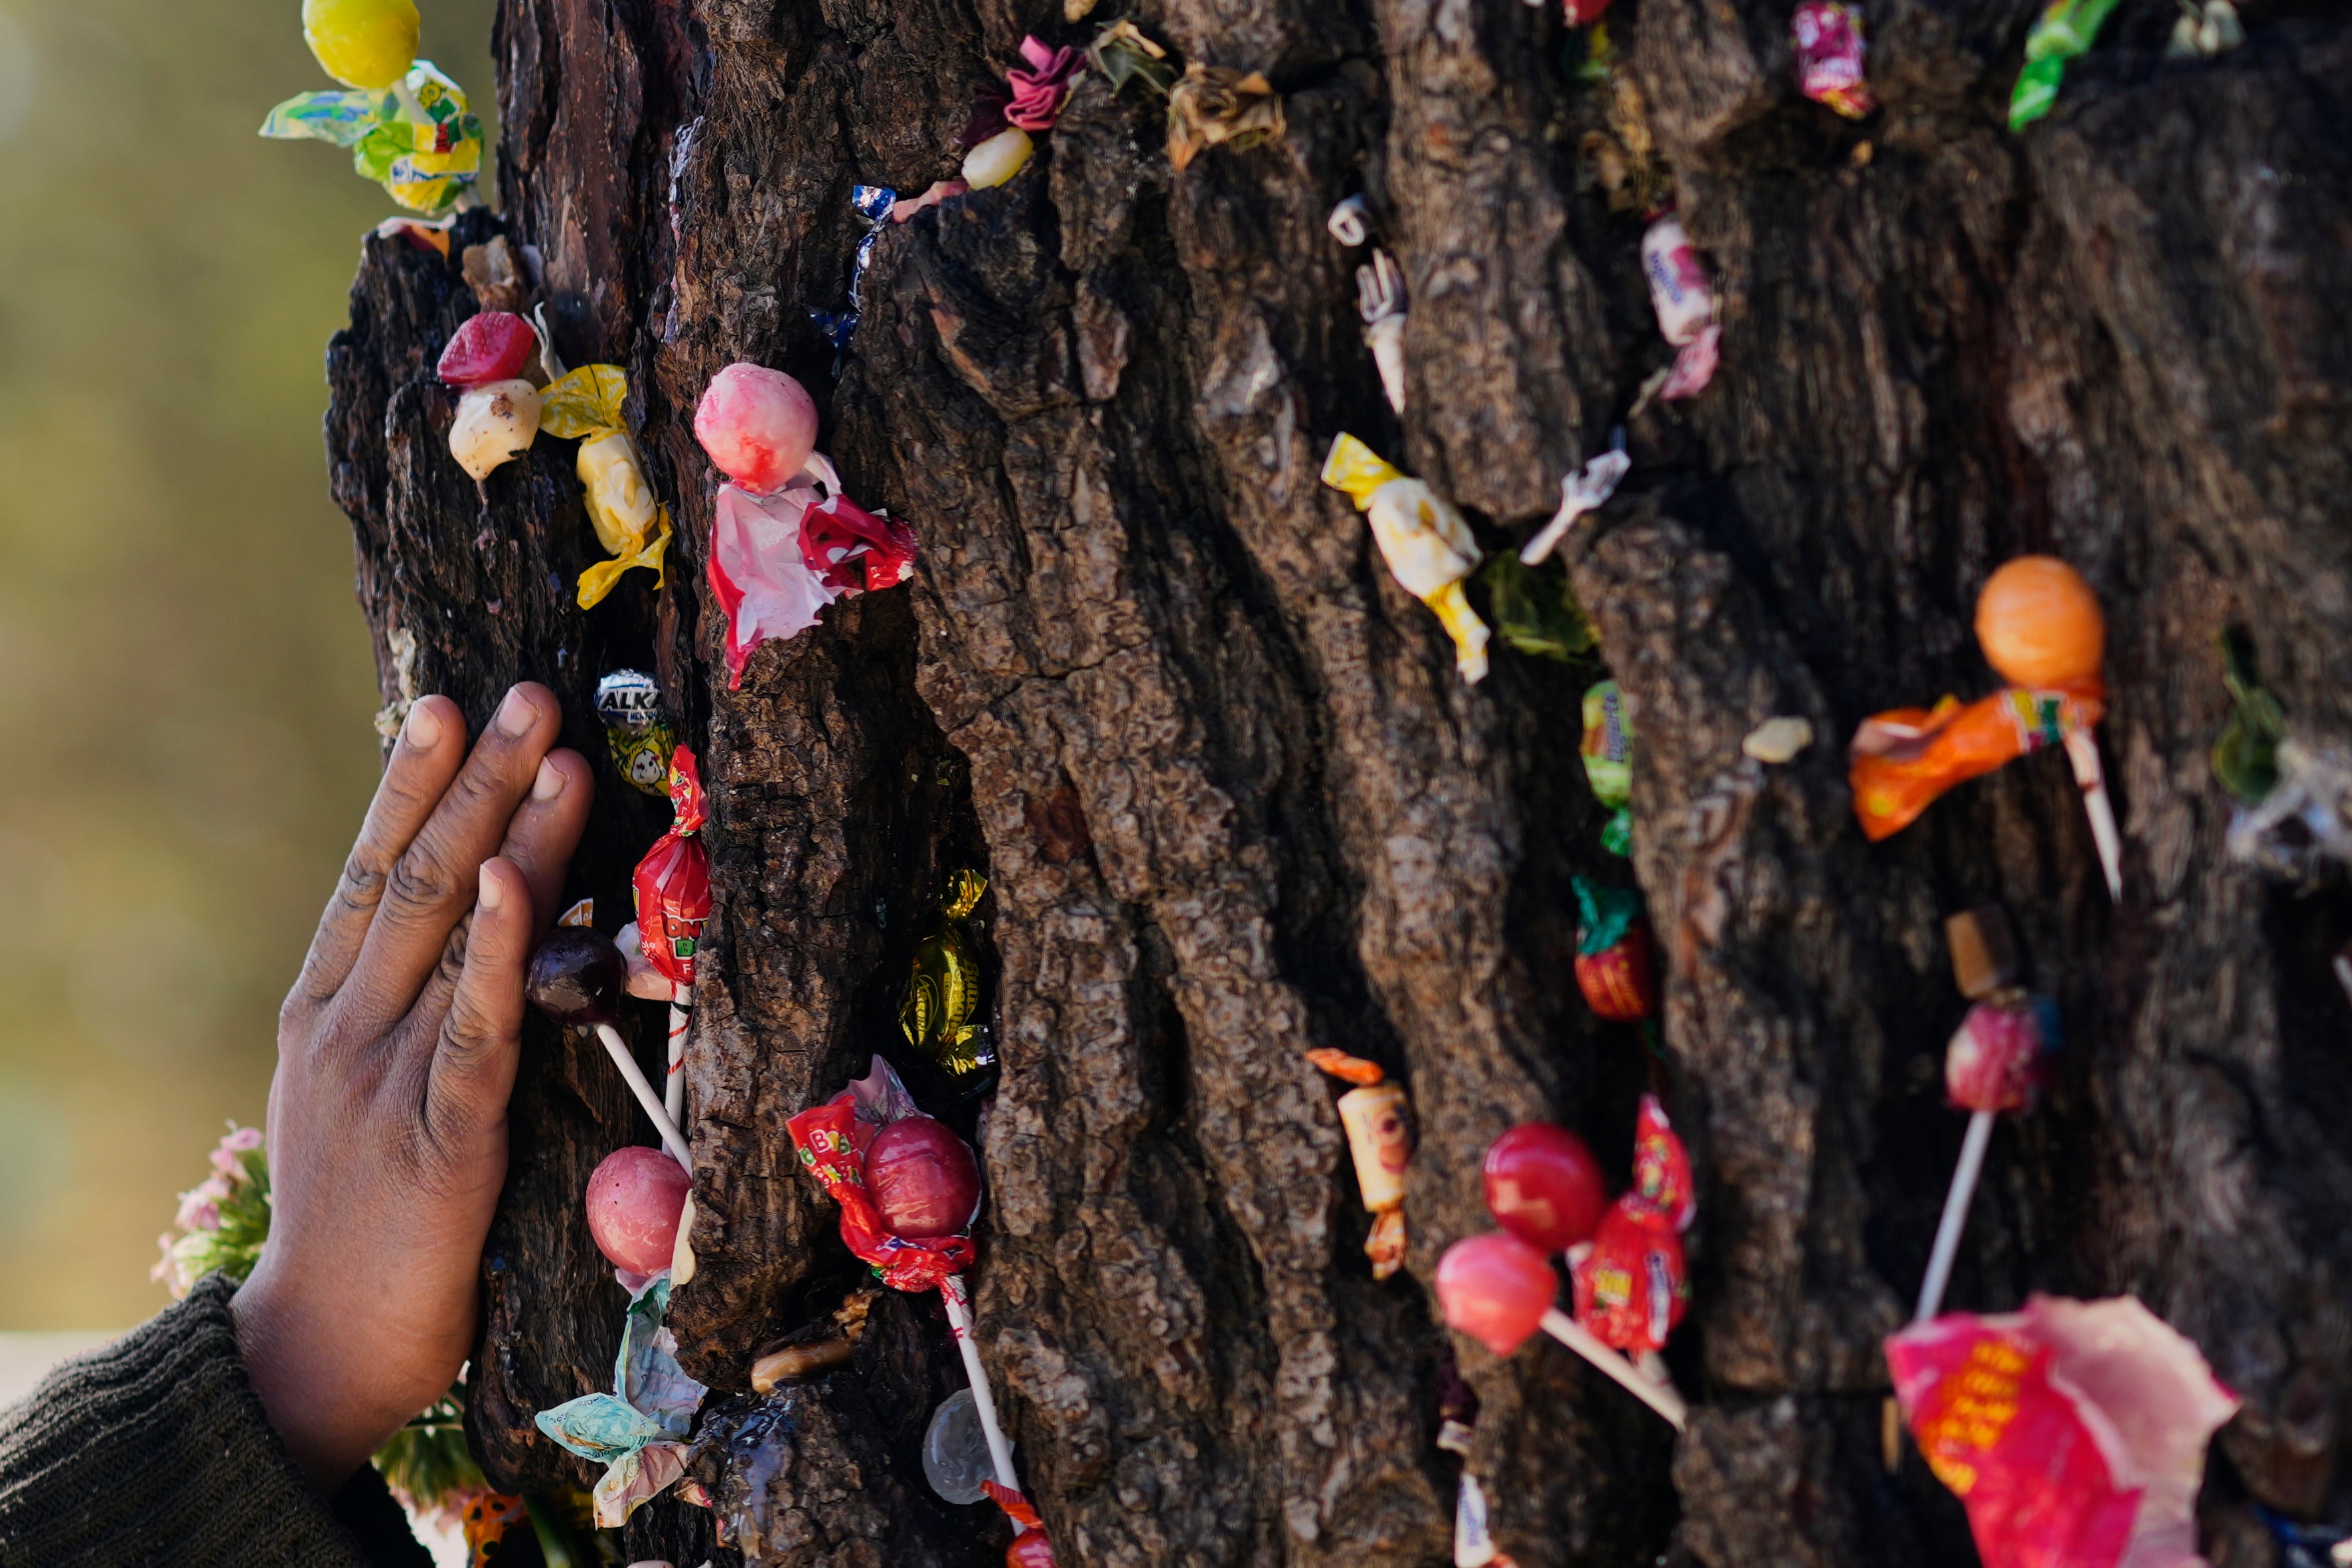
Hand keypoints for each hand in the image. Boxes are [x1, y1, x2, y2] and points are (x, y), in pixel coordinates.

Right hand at [232, 684, 592, 1489]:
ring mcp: (386, 1081)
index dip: (409, 786)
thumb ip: (416, 1011)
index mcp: (323, 1011)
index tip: (444, 704)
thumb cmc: (368, 1218)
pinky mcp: (441, 1141)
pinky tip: (509, 887)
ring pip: (449, 936)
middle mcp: (345, 1029)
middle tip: (526, 692)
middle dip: (473, 780)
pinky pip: (474, 1032)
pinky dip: (495, 955)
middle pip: (411, 879)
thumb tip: (482, 920)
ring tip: (554, 751)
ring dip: (506, 836)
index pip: (367, 874)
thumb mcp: (369, 1092)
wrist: (321, 1349)